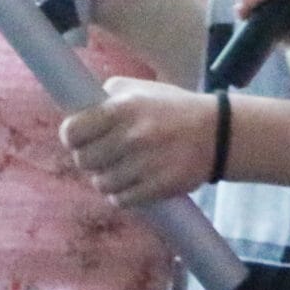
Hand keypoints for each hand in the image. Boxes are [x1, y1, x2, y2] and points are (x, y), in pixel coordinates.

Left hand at [58, 77, 214, 207]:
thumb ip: (105, 98)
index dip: (72, 138)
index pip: (73, 132)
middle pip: (84, 161)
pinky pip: (121, 200)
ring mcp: (144, 164)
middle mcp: (131, 136)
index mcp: (121, 109)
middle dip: (90, 159)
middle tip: (104, 155)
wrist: (216, 134)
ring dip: (107, 178)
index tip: (79, 139)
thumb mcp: (138, 90)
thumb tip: (75, 116)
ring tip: (123, 169)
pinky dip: (123, 194)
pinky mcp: (156, 187)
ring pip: (101, 183)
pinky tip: (134, 183)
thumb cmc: (171, 109)